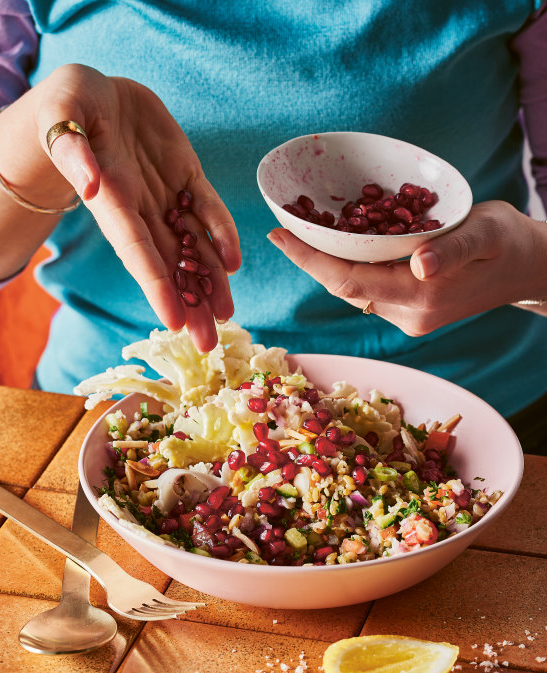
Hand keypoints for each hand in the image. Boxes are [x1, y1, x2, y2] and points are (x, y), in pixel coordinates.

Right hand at [33, 64, 239, 352]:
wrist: (95, 94)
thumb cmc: (68, 104)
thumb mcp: (62, 115)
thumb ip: (71, 150)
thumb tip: (89, 183)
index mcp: (112, 201)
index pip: (136, 251)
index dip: (156, 286)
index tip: (173, 322)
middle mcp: (141, 207)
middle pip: (168, 264)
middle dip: (190, 304)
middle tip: (209, 343)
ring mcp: (166, 195)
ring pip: (192, 246)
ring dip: (211, 282)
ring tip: (227, 314)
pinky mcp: (186, 176)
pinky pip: (208, 209)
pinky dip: (221, 234)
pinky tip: (234, 263)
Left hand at [268, 201, 546, 333]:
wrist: (527, 268)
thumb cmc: (509, 242)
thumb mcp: (487, 233)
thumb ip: (453, 248)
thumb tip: (420, 264)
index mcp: (423, 296)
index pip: (348, 280)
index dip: (309, 259)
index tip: (279, 235)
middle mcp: (408, 314)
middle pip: (342, 288)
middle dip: (310, 259)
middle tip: (283, 227)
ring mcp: (408, 317)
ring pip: (353, 289)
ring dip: (328, 263)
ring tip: (303, 231)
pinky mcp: (409, 312)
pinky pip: (368, 288)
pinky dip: (351, 266)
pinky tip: (339, 244)